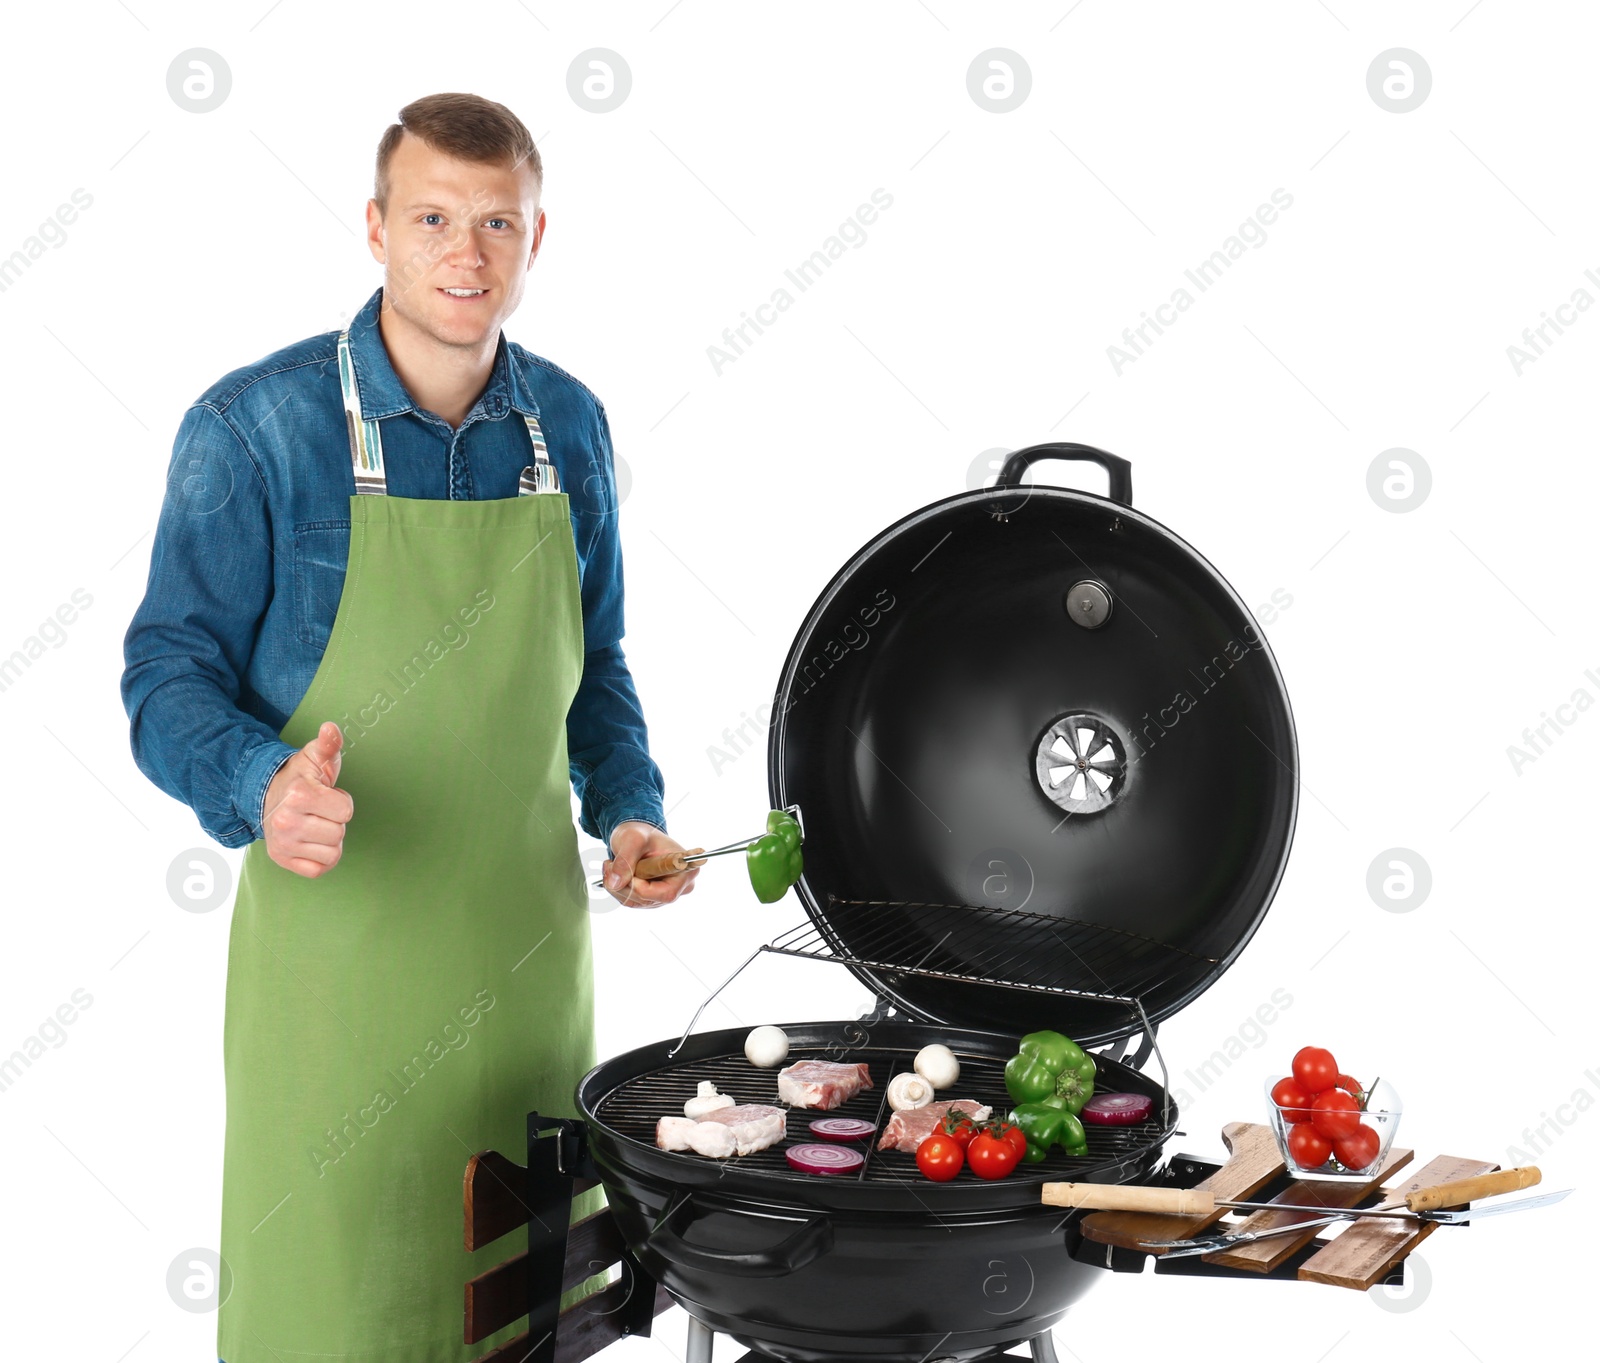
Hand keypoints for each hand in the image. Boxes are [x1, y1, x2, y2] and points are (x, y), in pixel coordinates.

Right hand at [262, 721, 354, 877]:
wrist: (266, 796)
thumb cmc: (299, 778)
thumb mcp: (314, 757)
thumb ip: (328, 744)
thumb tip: (331, 729)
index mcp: (299, 795)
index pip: (345, 811)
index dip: (341, 802)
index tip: (325, 795)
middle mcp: (286, 821)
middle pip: (339, 833)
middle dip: (334, 821)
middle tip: (318, 811)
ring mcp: (282, 843)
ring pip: (332, 853)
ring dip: (329, 840)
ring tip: (314, 824)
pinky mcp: (282, 860)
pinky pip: (319, 870)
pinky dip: (320, 858)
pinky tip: (311, 842)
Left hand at [602, 821, 699, 907]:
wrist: (635, 837)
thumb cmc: (640, 833)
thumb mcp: (632, 839)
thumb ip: (625, 860)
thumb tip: (615, 884)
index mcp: (684, 869)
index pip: (665, 892)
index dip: (641, 887)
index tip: (626, 871)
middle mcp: (680, 886)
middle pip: (649, 900)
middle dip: (625, 885)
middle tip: (611, 865)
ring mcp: (665, 893)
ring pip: (637, 902)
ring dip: (618, 887)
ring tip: (612, 865)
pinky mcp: (652, 898)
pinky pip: (631, 902)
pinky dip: (618, 889)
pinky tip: (616, 873)